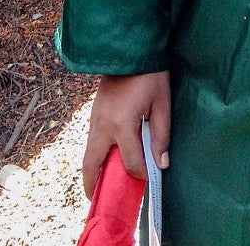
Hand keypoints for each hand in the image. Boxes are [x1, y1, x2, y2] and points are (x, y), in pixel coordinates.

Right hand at [82, 70, 170, 197]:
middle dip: (93, 185)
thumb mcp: (162, 103)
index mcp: (122, 124)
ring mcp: (93, 120)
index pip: (130, 162)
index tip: (148, 179)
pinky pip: (90, 142)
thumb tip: (161, 163)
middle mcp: (102, 126)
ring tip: (100, 184)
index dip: (140, 174)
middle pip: (92, 165)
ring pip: (87, 154)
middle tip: (98, 199)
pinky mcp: (92, 114)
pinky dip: (94, 155)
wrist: (128, 51)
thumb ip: (161, 135)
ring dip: (92, 170)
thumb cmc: (150, 76)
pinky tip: (104, 160)